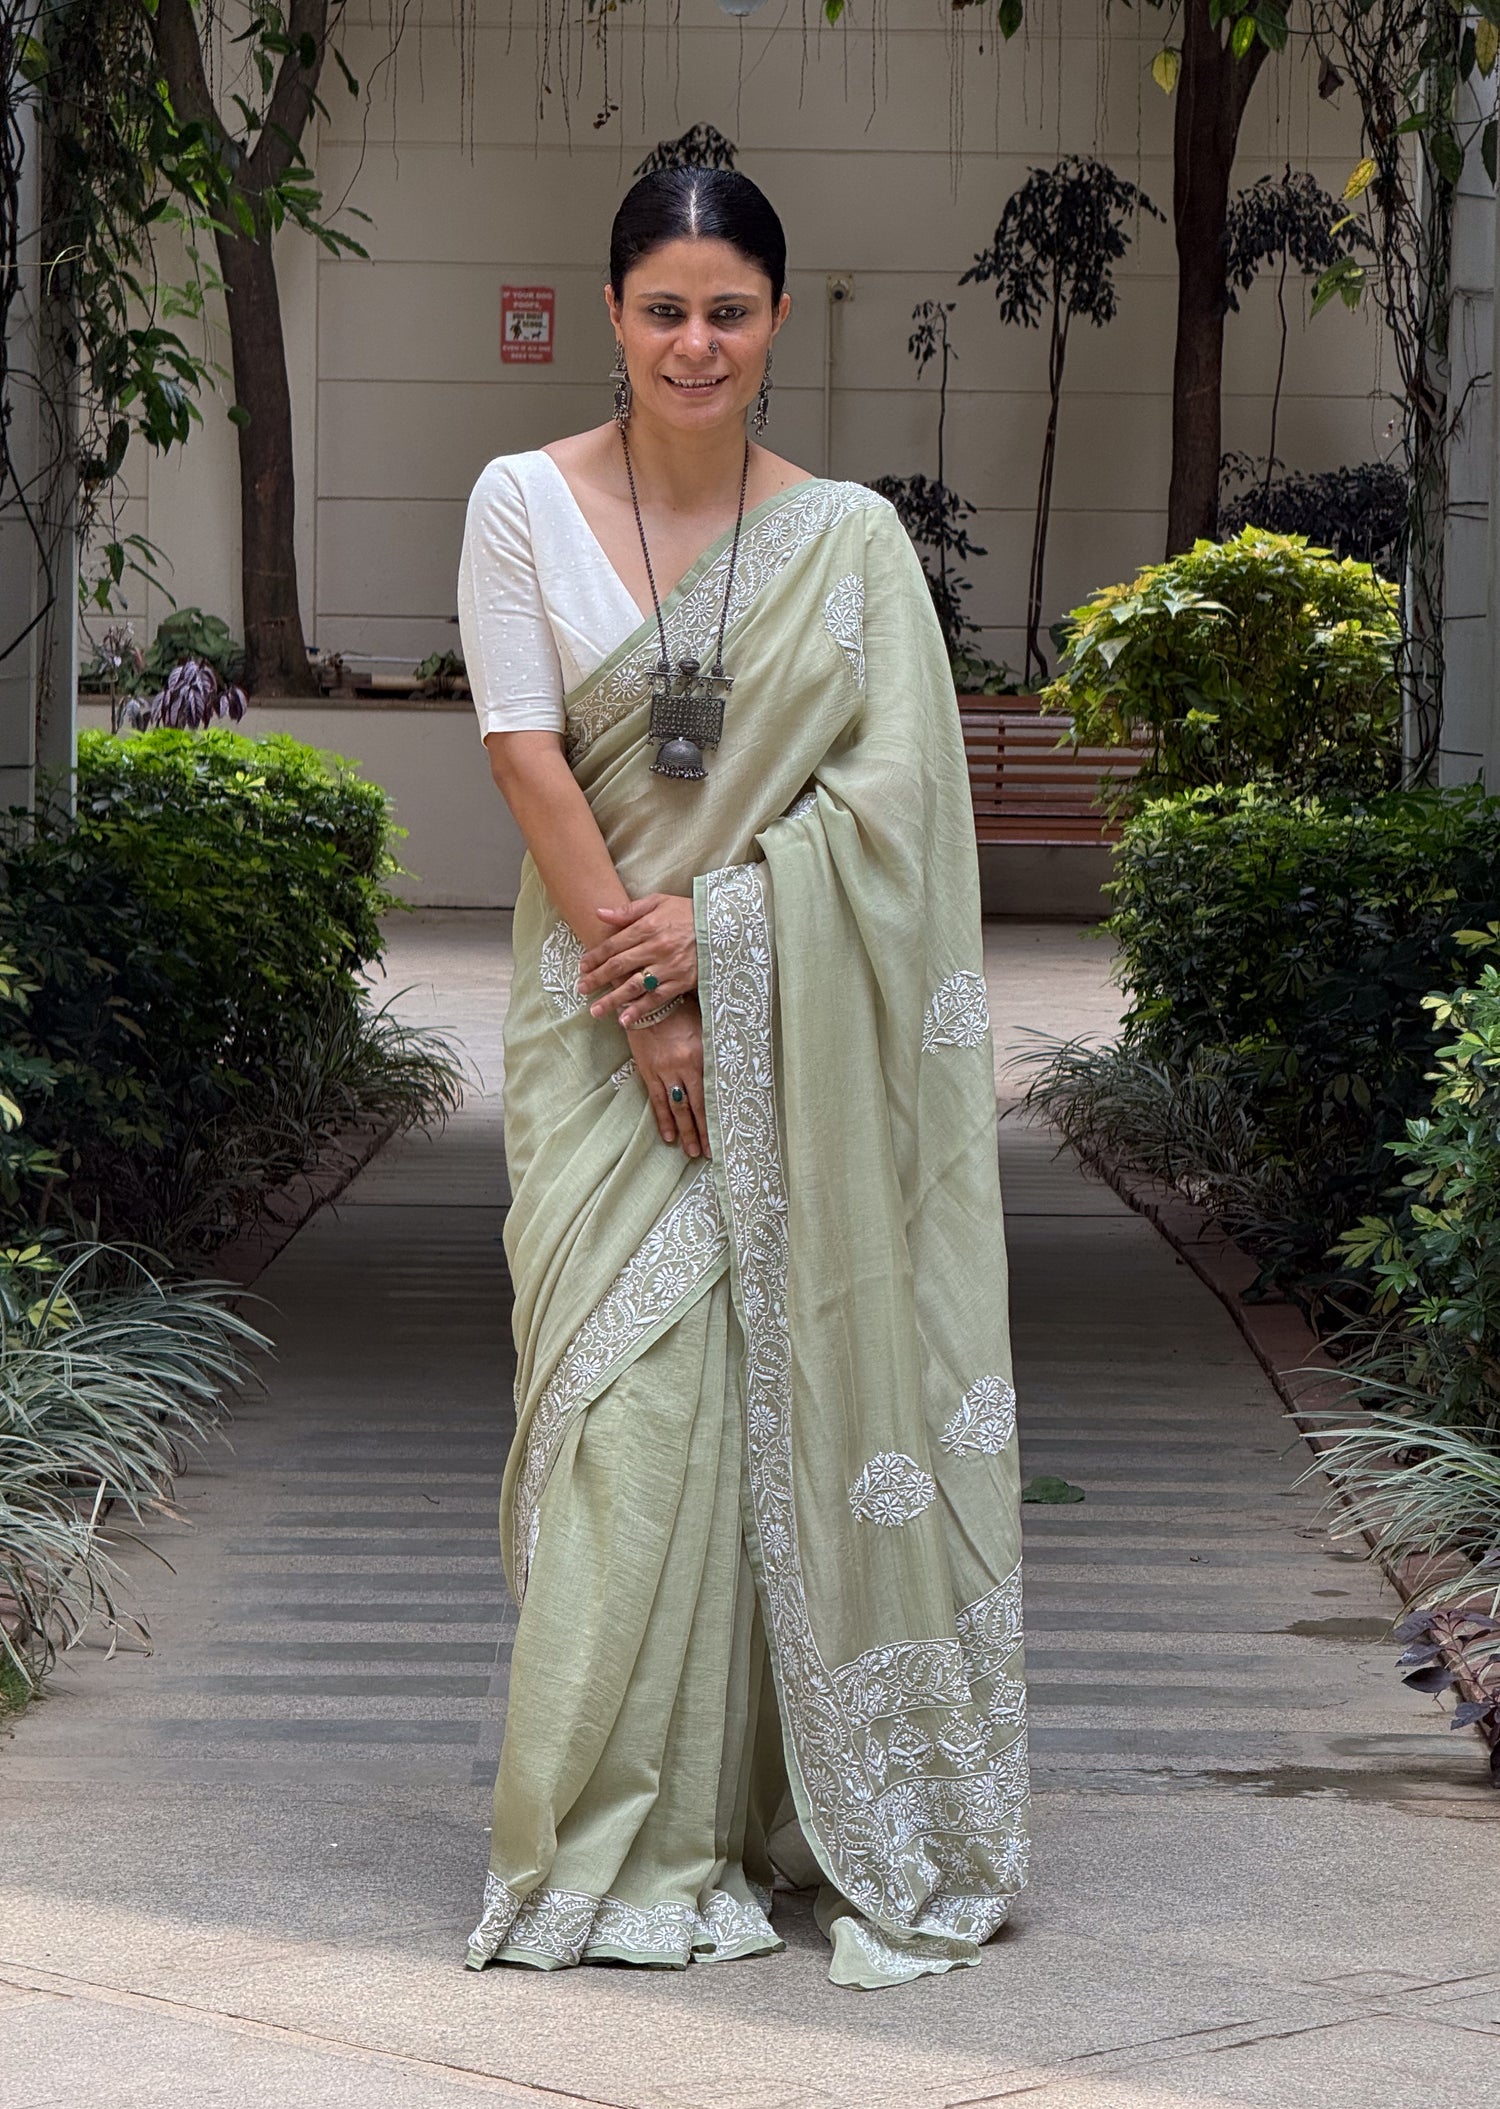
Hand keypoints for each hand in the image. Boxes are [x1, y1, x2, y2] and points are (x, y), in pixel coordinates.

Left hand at [580, 893, 696, 1026]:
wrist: (723, 925)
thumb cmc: (688, 912)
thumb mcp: (659, 902)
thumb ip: (628, 910)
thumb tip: (598, 913)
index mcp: (649, 926)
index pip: (614, 944)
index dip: (596, 957)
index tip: (582, 967)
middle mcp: (657, 948)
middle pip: (620, 966)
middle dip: (598, 979)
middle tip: (581, 989)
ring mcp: (669, 967)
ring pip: (635, 986)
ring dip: (613, 999)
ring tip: (596, 1010)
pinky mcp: (681, 982)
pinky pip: (657, 998)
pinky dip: (641, 1010)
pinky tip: (625, 1020)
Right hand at [627, 995, 709, 1157]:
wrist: (646, 998)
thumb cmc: (680, 1009)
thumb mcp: (703, 1026)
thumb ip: (713, 1049)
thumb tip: (728, 1069)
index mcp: (701, 1056)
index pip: (711, 1094)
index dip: (716, 1117)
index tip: (724, 1135)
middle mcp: (684, 1067)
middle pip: (696, 1107)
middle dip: (702, 1132)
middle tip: (708, 1153)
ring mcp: (664, 1072)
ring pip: (677, 1109)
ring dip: (685, 1132)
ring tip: (691, 1152)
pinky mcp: (648, 1072)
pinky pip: (657, 1101)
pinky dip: (663, 1120)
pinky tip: (669, 1137)